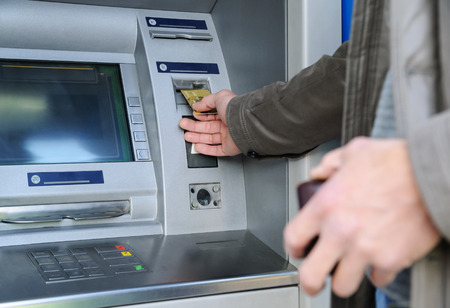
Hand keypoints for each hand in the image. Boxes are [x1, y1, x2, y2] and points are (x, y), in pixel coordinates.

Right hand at [179, 89, 240, 155]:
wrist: (244, 122)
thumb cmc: (235, 110)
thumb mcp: (219, 97)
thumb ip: (206, 101)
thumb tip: (197, 105)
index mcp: (227, 112)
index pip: (211, 115)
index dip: (200, 116)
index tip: (192, 115)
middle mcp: (229, 124)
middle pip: (208, 127)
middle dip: (194, 127)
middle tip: (184, 126)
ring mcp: (229, 137)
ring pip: (210, 139)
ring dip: (197, 138)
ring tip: (187, 136)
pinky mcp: (230, 148)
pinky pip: (216, 150)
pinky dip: (206, 149)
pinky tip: (198, 147)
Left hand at [284, 137, 439, 296]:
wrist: (430, 174)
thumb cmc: (395, 162)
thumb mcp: (354, 152)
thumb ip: (330, 163)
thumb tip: (318, 172)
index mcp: (325, 206)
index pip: (293, 238)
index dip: (293, 247)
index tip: (299, 250)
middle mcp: (340, 231)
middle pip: (311, 275)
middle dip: (310, 282)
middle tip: (314, 280)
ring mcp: (364, 249)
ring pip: (343, 285)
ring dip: (345, 279)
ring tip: (348, 270)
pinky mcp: (390, 260)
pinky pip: (377, 279)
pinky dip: (377, 273)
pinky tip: (378, 260)